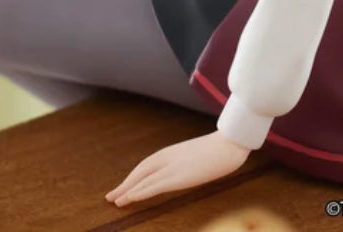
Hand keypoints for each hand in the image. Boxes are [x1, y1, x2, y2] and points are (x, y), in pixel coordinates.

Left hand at [106, 130, 250, 206]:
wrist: (232, 142)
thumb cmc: (220, 149)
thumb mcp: (199, 156)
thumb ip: (187, 162)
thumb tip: (184, 170)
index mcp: (173, 152)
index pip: (147, 165)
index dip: (133, 177)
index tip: (122, 187)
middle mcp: (169, 157)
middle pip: (141, 171)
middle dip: (125, 184)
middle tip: (111, 197)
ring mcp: (174, 166)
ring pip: (145, 178)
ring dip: (128, 189)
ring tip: (115, 199)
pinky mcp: (180, 175)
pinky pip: (156, 184)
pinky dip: (141, 191)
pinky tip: (130, 197)